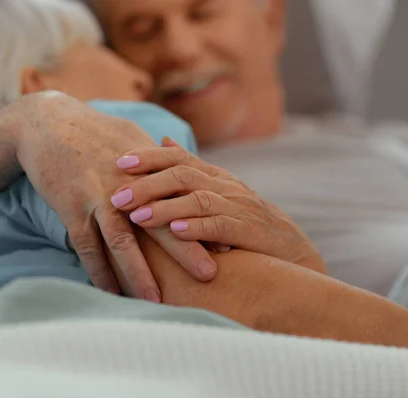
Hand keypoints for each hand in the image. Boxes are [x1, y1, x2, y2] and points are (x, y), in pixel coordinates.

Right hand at [6, 92, 215, 299]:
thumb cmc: (95, 131)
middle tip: (209, 274)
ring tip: (155, 299)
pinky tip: (110, 292)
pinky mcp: (70, 207)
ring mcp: (96, 196)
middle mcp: (124, 184)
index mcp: (145, 168)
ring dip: (138, 272)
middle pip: (158, 220)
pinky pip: (86, 246)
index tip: (226, 247)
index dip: (203, 222)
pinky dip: (98, 270)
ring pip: (121, 240)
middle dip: (184, 249)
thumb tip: (189, 170)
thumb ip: (159, 160)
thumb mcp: (132, 137)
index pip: (180, 199)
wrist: (47, 123)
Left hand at [111, 138, 325, 273]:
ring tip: (137, 217)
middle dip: (147, 185)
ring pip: (198, 200)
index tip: (119, 163)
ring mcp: (238, 206)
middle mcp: (225, 186)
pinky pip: (221, 226)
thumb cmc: (244, 220)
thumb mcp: (217, 189)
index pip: (179, 157)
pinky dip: (196, 228)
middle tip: (117, 197)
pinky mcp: (249, 231)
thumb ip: (190, 167)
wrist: (290, 248)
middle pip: (183, 175)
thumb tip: (161, 139)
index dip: (149, 157)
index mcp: (214, 175)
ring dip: (165, 208)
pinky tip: (175, 231)